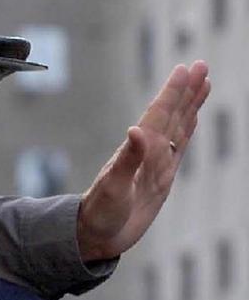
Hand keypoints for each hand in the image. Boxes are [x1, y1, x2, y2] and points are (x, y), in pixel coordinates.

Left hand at [77, 61, 209, 260]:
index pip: (159, 114)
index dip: (173, 92)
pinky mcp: (161, 177)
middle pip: (172, 114)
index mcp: (138, 150)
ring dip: (190, 105)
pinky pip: (179, 147)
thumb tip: (136, 129)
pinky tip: (193, 117)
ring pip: (178, 126)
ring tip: (203, 82)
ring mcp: (156, 163)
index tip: (186, 69)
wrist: (95, 235)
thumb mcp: (113, 187)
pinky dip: (188, 130)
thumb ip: (127, 160)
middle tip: (201, 64)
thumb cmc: (100, 213)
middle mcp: (148, 152)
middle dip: (187, 90)